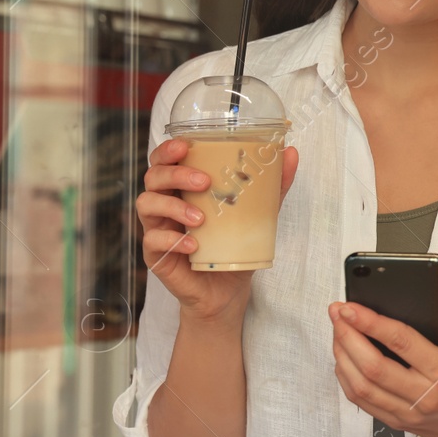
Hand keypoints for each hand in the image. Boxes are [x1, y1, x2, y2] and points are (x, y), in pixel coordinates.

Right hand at [137, 137, 298, 328]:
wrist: (228, 290)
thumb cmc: (235, 245)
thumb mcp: (257, 212)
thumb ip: (272, 185)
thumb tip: (290, 153)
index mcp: (183, 189)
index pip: (164, 161)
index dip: (167, 150)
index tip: (184, 146)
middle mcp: (165, 204)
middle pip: (153, 177)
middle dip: (175, 174)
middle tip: (204, 181)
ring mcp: (158, 229)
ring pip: (147, 204)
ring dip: (173, 206)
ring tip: (201, 217)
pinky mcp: (156, 255)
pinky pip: (152, 241)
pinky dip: (172, 240)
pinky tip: (194, 245)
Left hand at [328, 286, 437, 436]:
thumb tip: (433, 282)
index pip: (401, 343)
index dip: (371, 323)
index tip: (351, 308)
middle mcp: (426, 395)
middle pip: (373, 367)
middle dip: (348, 336)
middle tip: (338, 314)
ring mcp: (410, 413)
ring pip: (362, 387)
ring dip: (342, 357)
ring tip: (338, 332)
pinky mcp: (399, 422)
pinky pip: (362, 403)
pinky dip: (346, 379)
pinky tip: (344, 359)